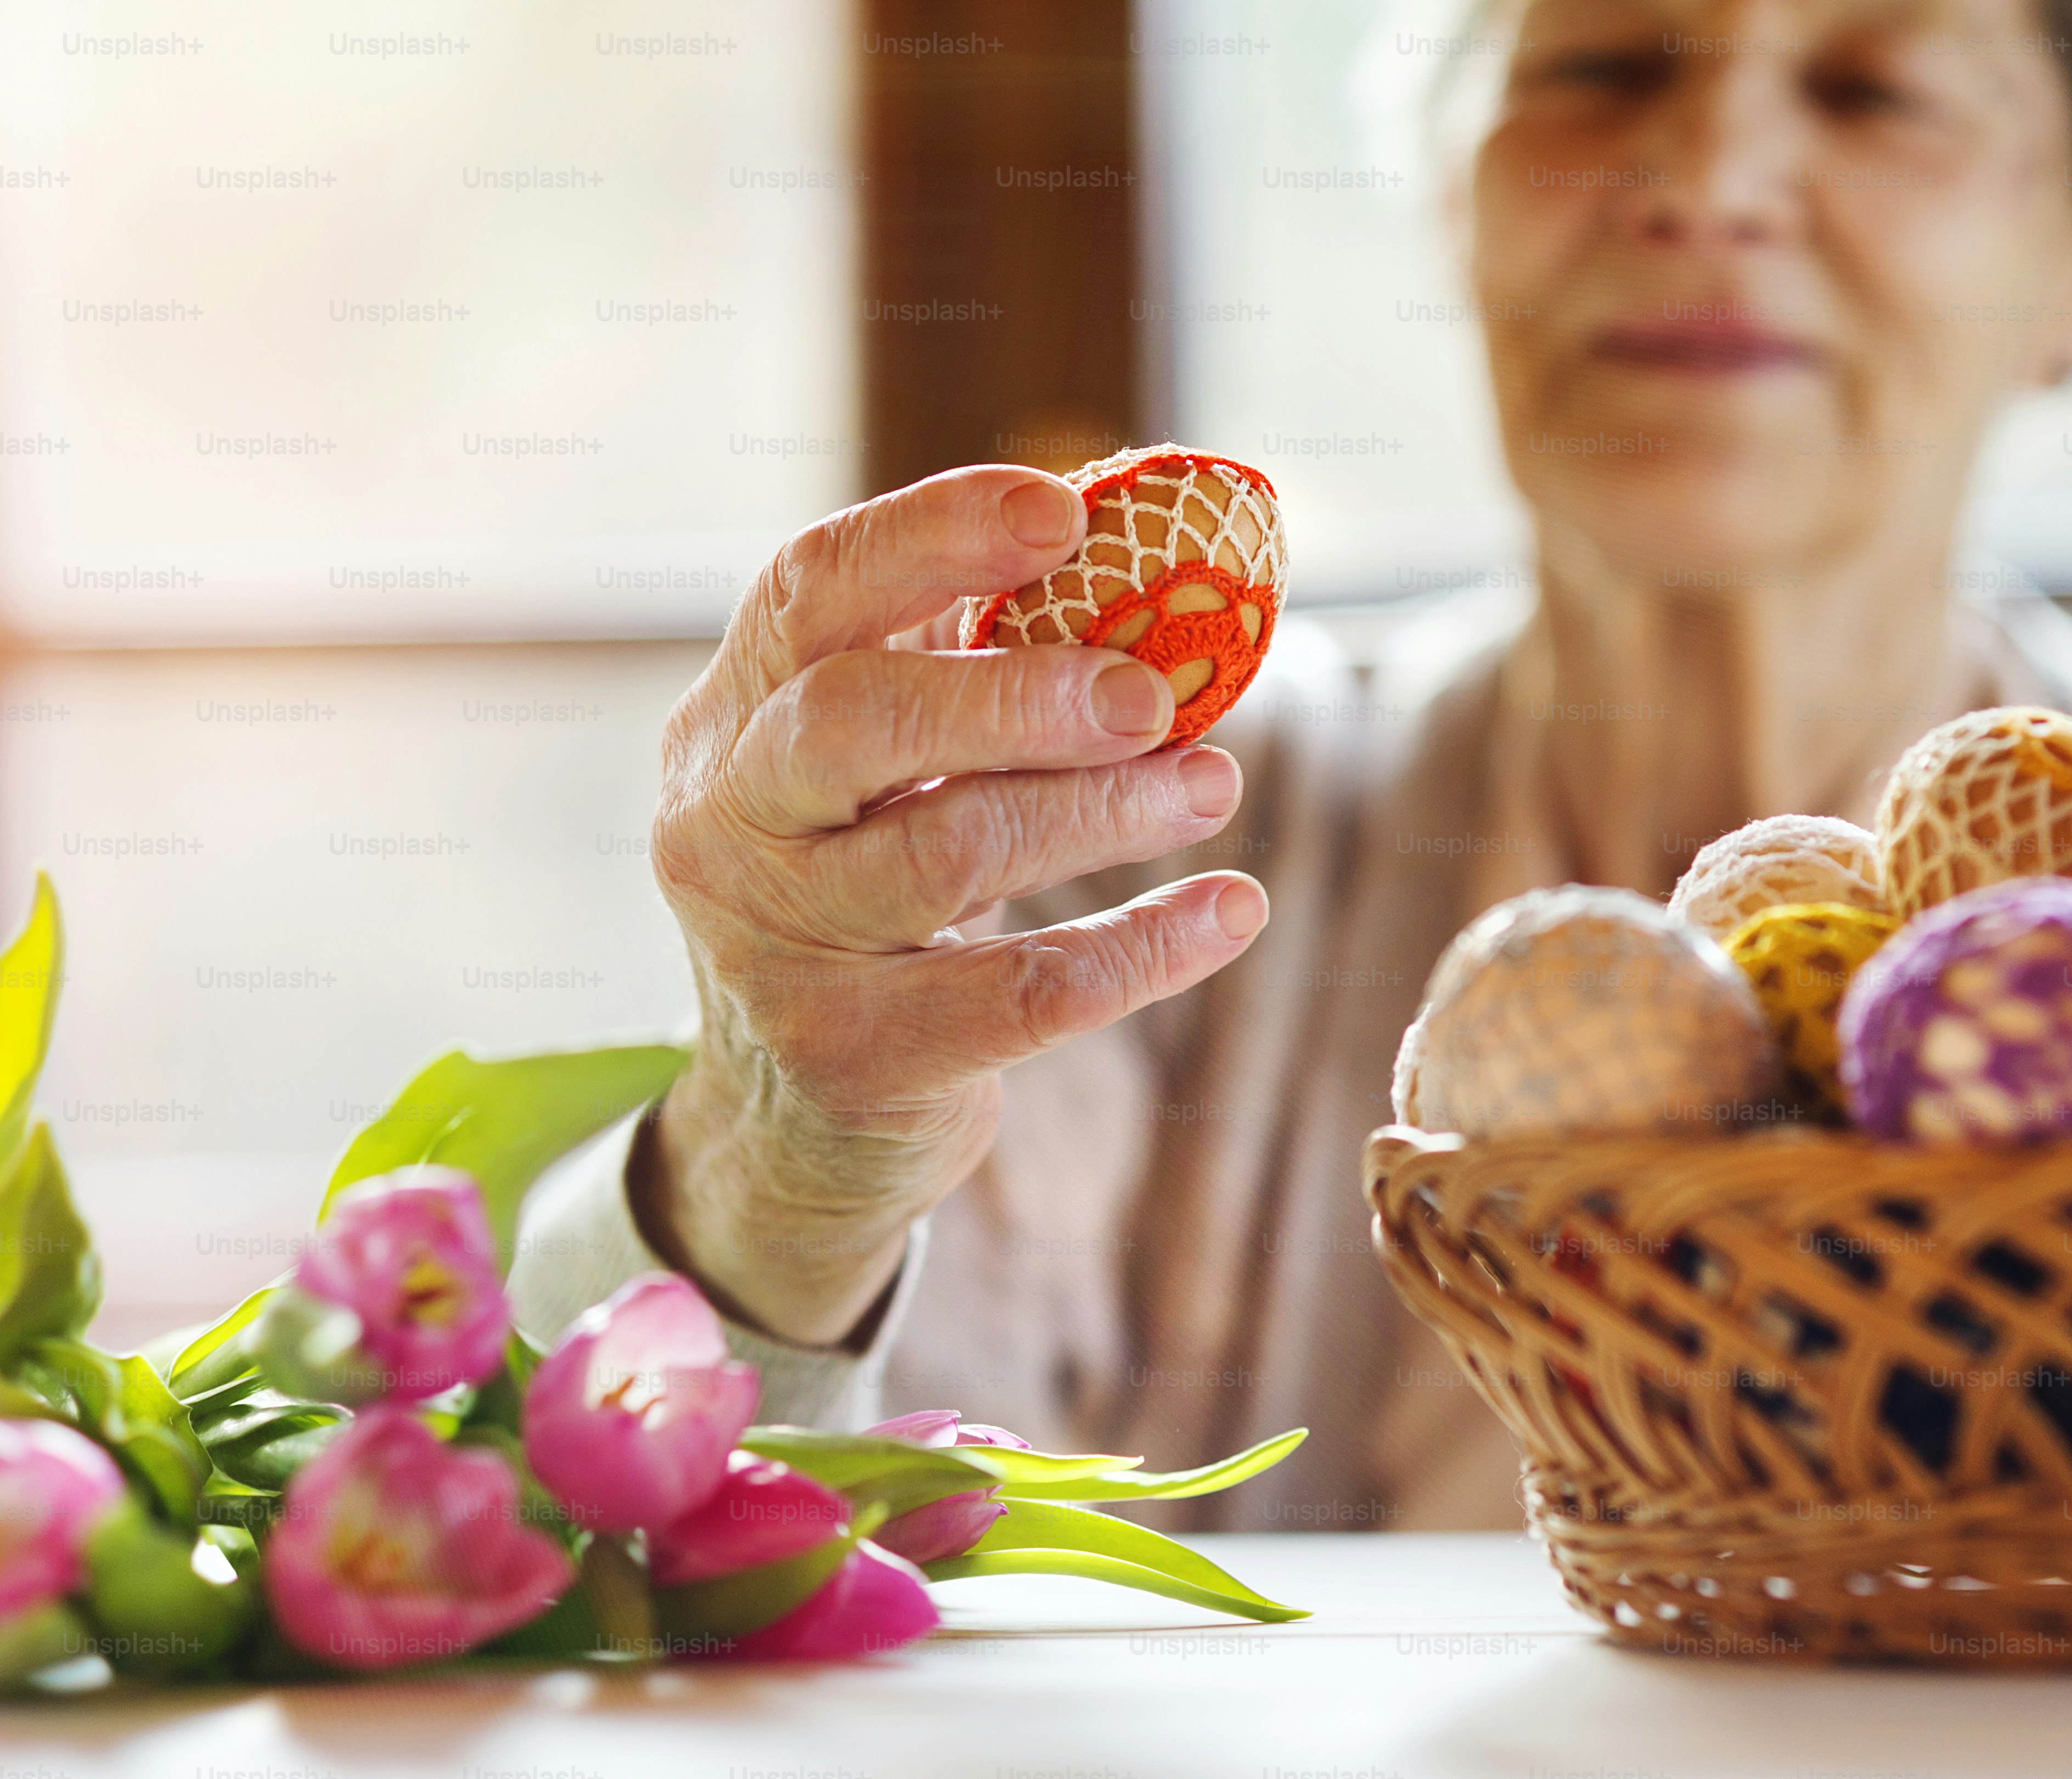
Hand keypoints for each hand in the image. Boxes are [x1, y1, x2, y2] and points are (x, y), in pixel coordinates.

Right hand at [642, 465, 1267, 1345]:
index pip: (807, 589)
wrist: (787, 1124)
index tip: (1065, 513)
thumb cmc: (867, 895)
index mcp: (732, 718)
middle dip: (1016, 693)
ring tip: (1212, 784)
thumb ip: (962, 670)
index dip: (933, 533)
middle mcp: (725, 824)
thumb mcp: (876, 779)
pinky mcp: (853, 1059)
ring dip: (1102, 813)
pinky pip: (1020, 994)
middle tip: (1151, 696)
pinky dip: (1142, 946)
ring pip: (944, 854)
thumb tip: (1138, 551)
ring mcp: (777, 949)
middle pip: (853, 720)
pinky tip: (1231, 909)